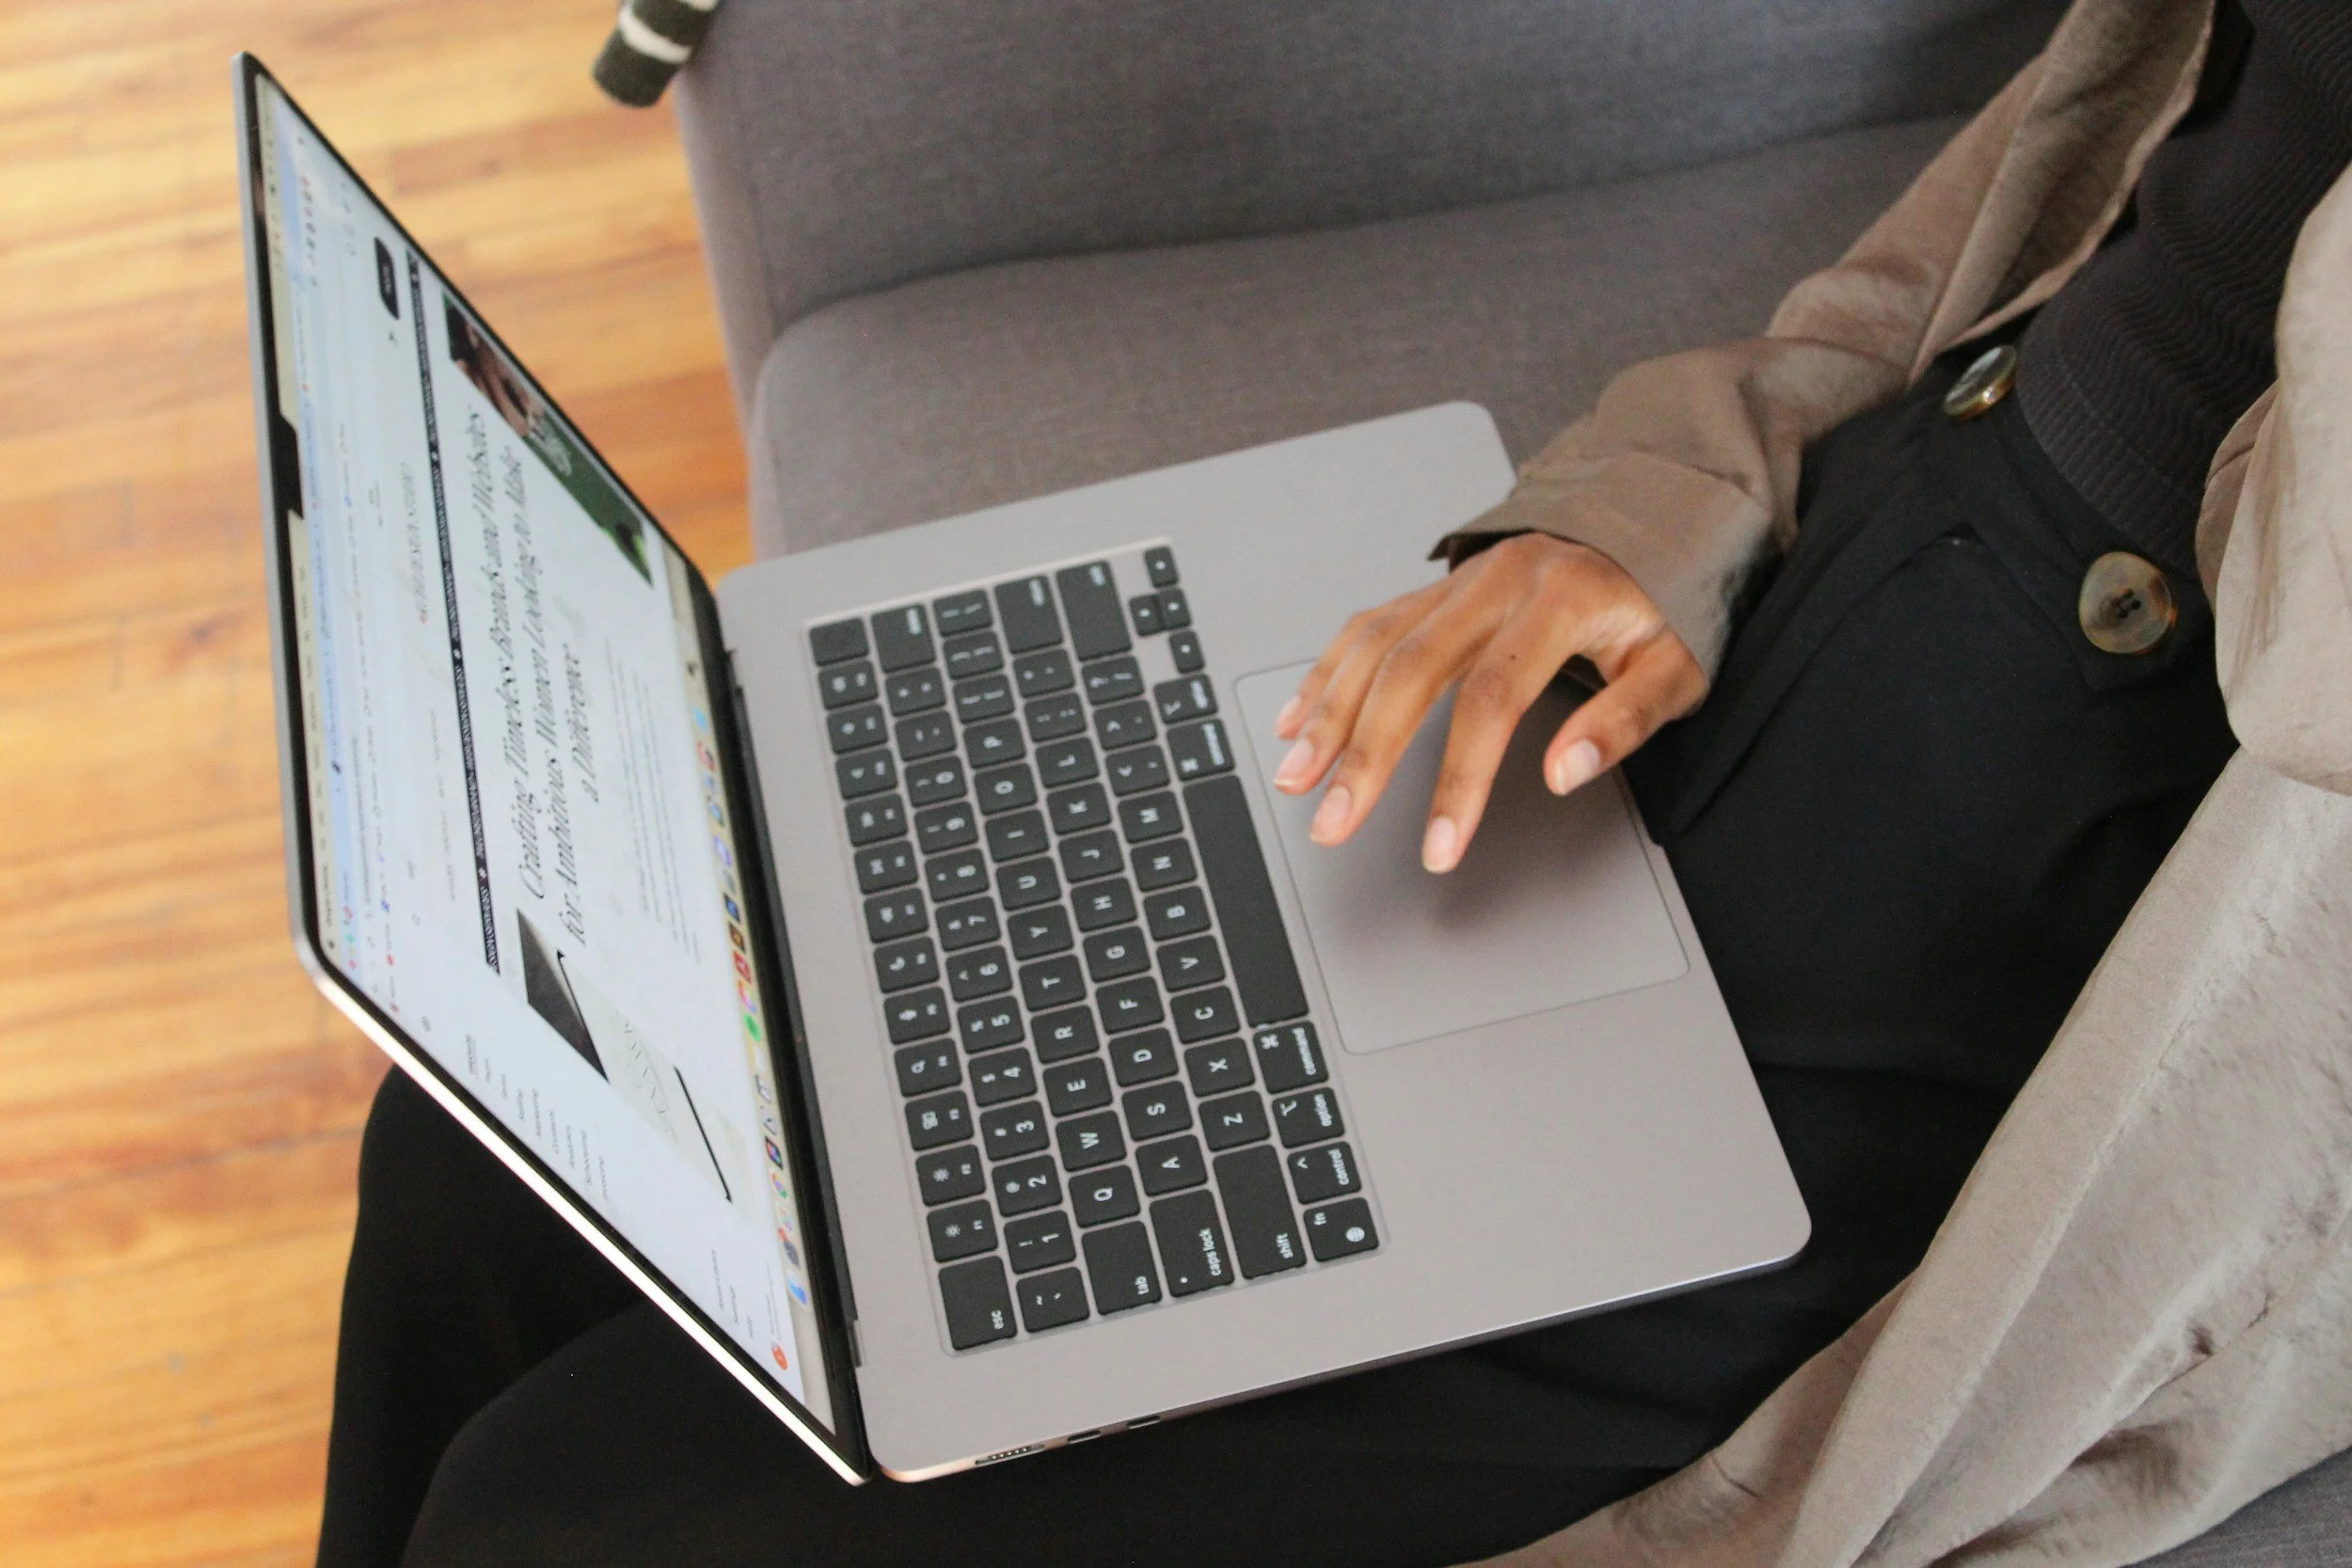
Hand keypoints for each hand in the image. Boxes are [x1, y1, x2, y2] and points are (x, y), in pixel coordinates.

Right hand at [1270, 533, 1705, 871]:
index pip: (1493, 699)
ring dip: (1328, 715)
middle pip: (1409, 670)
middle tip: (1334, 822)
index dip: (1460, 780)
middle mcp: (1496, 582)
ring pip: (1373, 646)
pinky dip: (1326, 676)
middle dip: (1363, 755)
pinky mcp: (1435, 589)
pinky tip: (1298, 721)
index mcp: (1560, 599)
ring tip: (1297, 780)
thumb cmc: (1660, 604)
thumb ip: (1626, 719)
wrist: (1649, 524)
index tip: (1440, 846)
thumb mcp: (1676, 664)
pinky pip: (1366, 628)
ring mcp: (1457, 582)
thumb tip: (1566, 772)